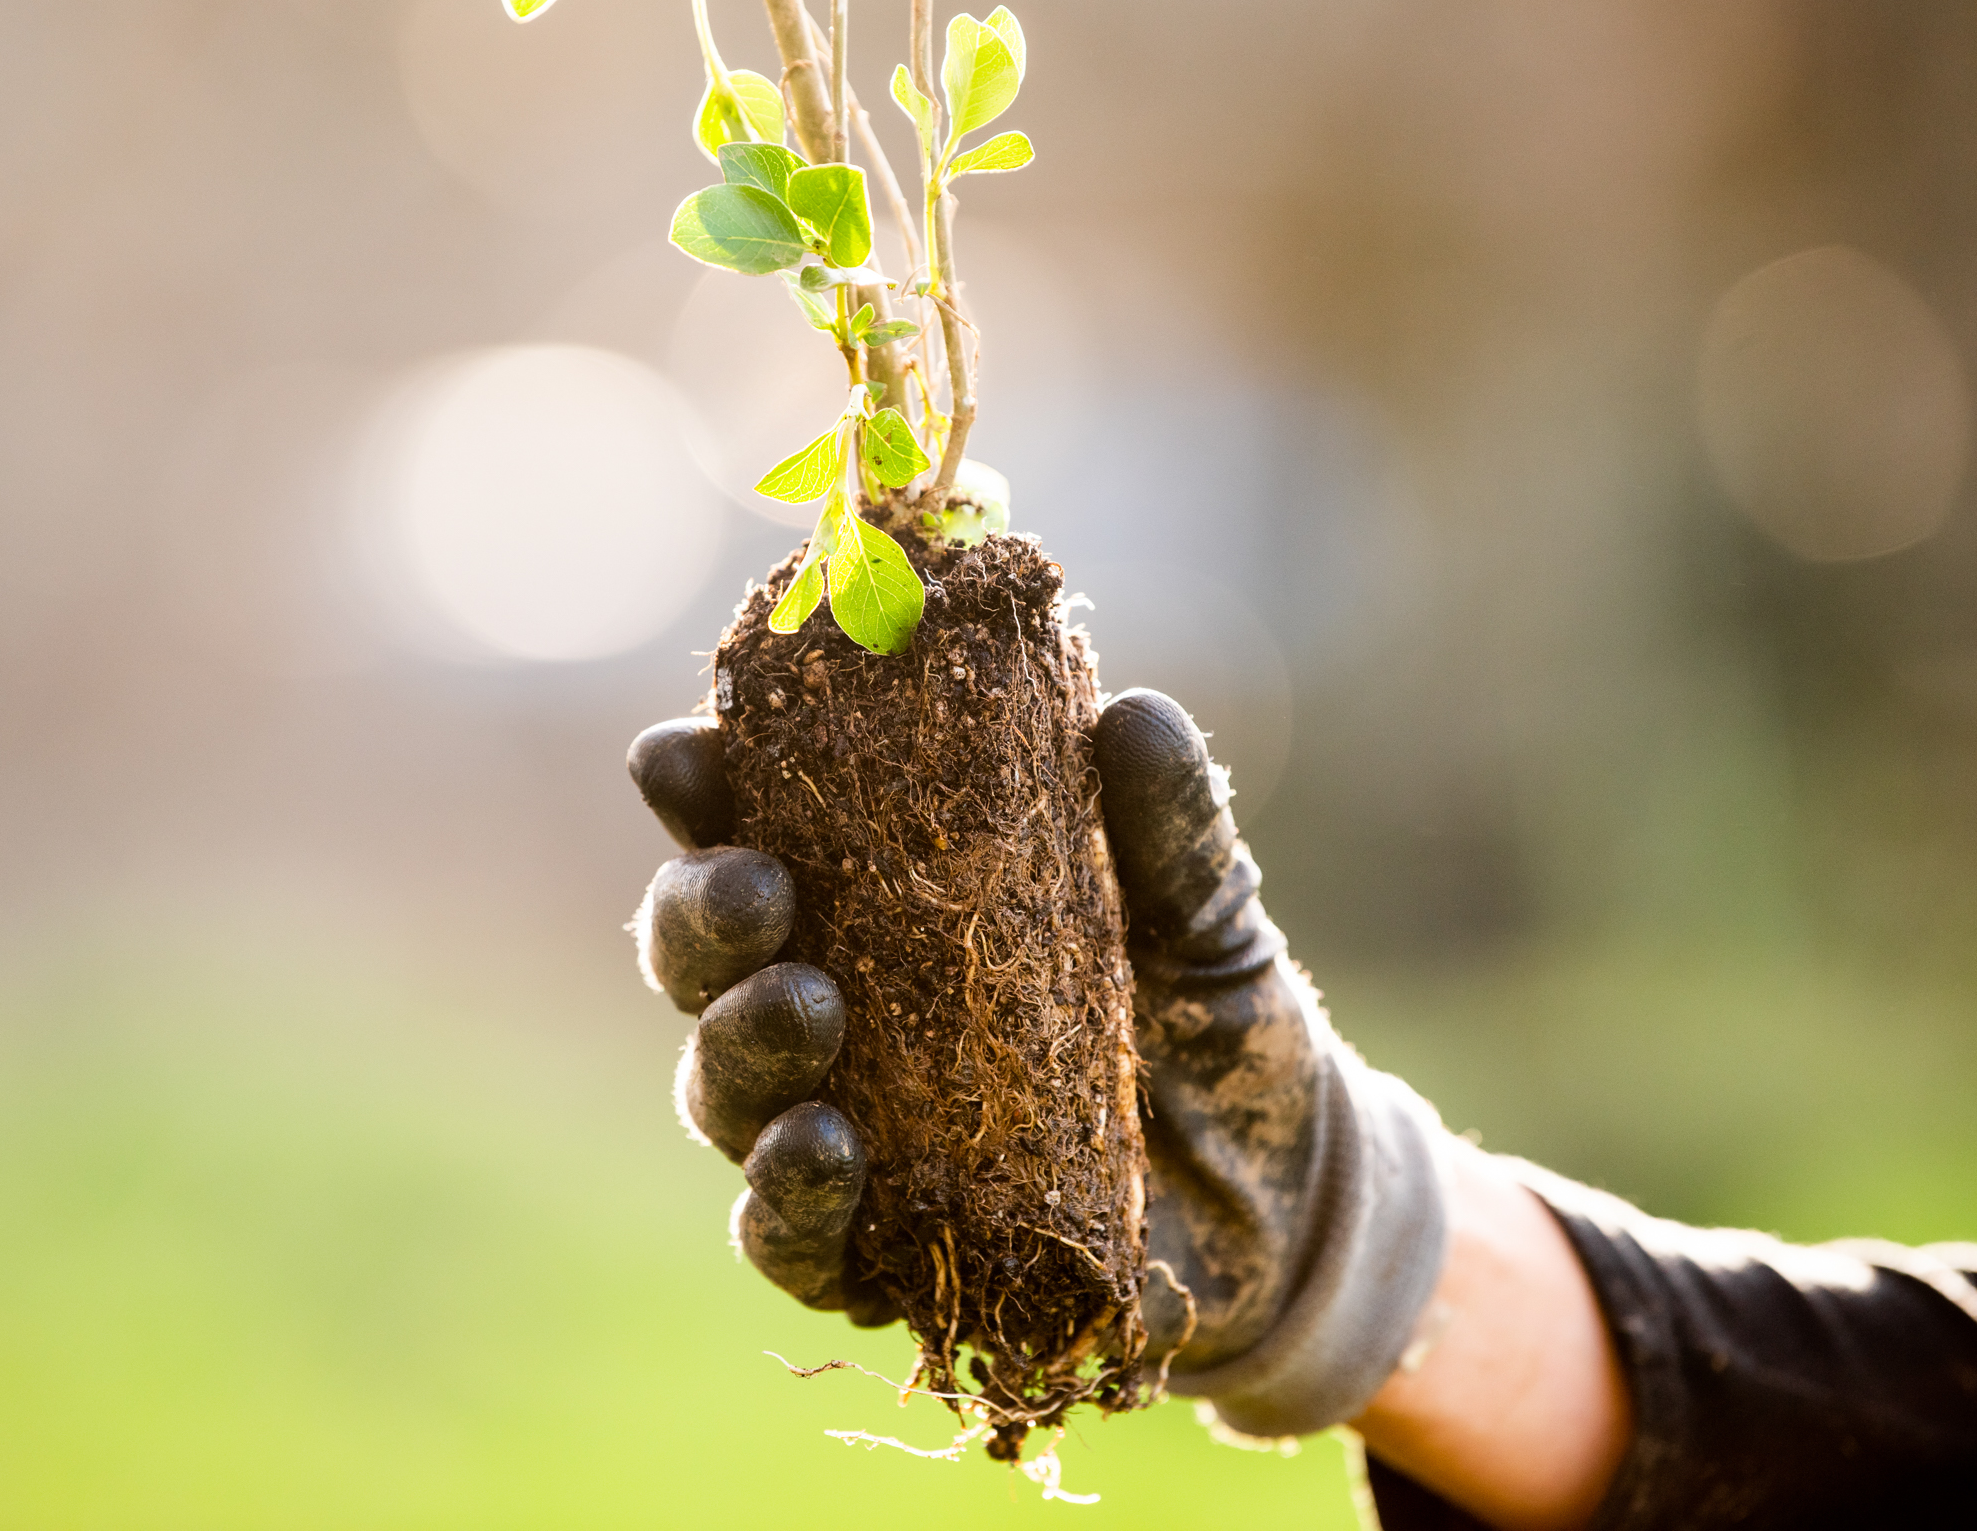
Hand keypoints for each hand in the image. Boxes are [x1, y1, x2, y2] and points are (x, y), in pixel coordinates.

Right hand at [627, 692, 1445, 1431]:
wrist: (1292, 1198)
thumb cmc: (1211, 1020)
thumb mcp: (1201, 912)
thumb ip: (1167, 823)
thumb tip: (1132, 714)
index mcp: (873, 901)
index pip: (749, 828)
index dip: (699, 788)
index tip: (685, 755)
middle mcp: (829, 1013)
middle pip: (705, 959)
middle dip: (702, 918)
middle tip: (754, 887)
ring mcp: (841, 1139)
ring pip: (722, 1092)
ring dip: (740, 1047)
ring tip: (802, 1009)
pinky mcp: (876, 1262)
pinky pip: (788, 1241)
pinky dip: (783, 1198)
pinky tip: (817, 1151)